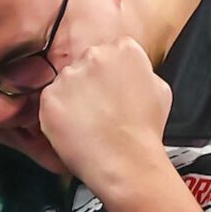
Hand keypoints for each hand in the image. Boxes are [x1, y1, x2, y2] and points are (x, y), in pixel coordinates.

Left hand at [39, 36, 171, 197]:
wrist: (127, 162)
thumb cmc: (144, 132)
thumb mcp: (160, 89)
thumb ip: (141, 71)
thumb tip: (130, 71)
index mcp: (124, 49)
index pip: (111, 50)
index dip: (111, 73)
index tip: (112, 89)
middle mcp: (94, 55)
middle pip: (86, 62)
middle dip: (90, 82)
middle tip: (101, 108)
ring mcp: (69, 75)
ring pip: (66, 81)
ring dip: (73, 97)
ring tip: (90, 122)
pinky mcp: (50, 96)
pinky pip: (51, 100)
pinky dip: (59, 114)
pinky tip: (77, 129)